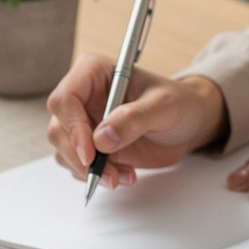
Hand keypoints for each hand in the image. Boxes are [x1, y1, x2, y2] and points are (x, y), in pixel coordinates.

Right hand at [46, 54, 228, 189]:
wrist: (188, 124)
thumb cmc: (179, 103)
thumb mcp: (164, 106)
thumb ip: (134, 119)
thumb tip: (102, 139)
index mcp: (94, 72)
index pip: (65, 98)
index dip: (72, 127)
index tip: (90, 154)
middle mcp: (83, 96)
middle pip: (59, 129)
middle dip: (80, 158)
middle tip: (108, 175)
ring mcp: (83, 122)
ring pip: (63, 151)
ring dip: (89, 171)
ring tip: (123, 176)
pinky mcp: (89, 145)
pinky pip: (77, 165)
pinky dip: (97, 176)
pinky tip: (125, 174)